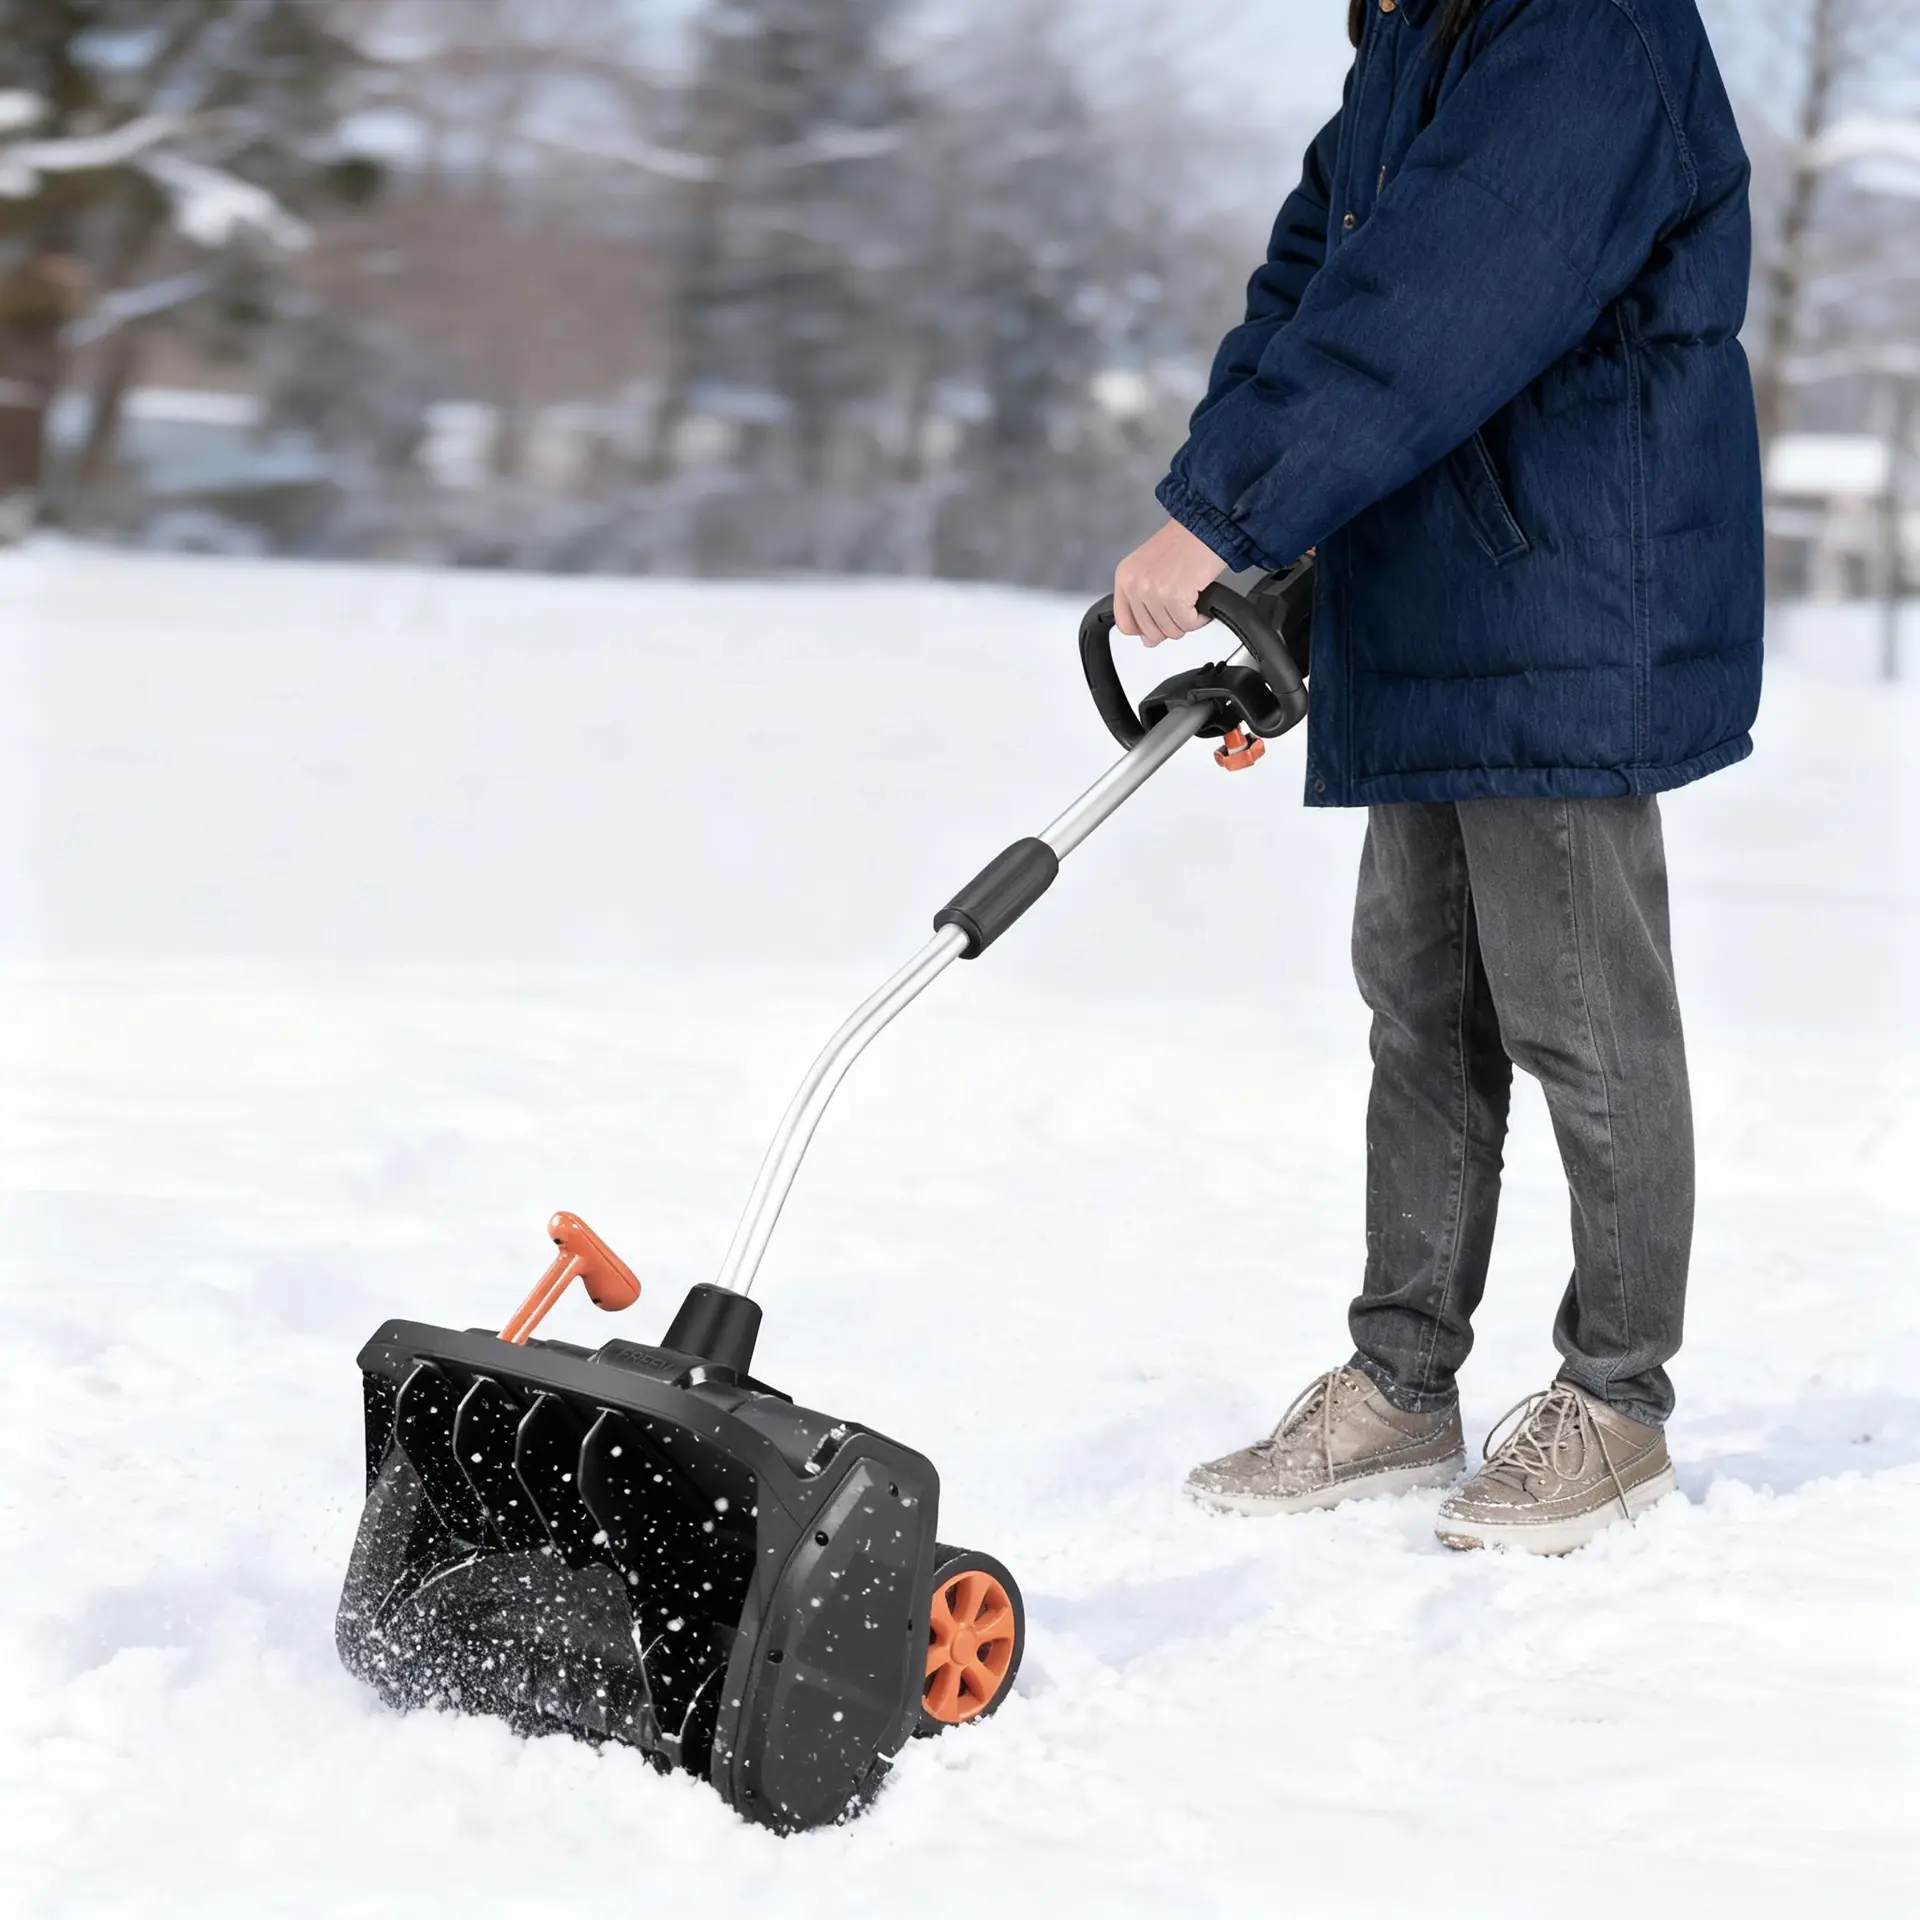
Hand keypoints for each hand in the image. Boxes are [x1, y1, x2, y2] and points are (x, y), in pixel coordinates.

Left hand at [1113, 520, 1228, 646]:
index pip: (1125, 624)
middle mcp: (1135, 584)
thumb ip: (1143, 604)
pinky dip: (1200, 618)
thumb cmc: (1184, 543)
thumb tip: (1148, 640)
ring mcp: (1153, 591)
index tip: (1160, 620)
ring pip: (1170, 631)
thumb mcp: (1151, 569)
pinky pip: (1187, 624)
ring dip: (1188, 620)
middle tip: (1183, 604)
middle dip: (1171, 623)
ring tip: (1193, 598)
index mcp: (1125, 577)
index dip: (1146, 629)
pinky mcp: (1174, 596)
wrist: (1206, 525)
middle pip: (1150, 633)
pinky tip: (1201, 600)